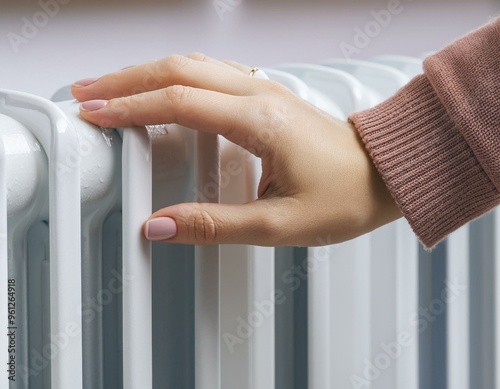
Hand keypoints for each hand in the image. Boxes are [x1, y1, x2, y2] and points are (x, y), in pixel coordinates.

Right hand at [71, 53, 401, 246]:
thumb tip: (162, 225)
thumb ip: (215, 225)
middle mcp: (260, 95)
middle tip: (88, 92)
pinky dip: (176, 76)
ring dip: (147, 73)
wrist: (384, 176)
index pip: (179, 102)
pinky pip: (212, 73)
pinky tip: (165, 86)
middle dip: (126, 80)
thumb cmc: (346, 195)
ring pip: (193, 65)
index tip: (97, 115)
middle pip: (177, 70)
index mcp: (260, 121)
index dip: (131, 107)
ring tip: (114, 86)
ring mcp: (264, 91)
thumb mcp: (279, 224)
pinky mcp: (268, 98)